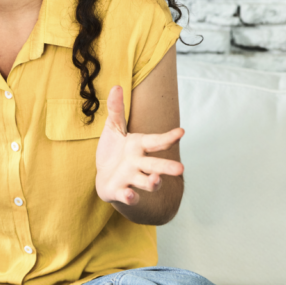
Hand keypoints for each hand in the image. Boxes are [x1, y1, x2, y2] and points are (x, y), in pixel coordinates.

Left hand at [95, 85, 183, 205]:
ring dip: (152, 183)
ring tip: (156, 181)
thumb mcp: (113, 128)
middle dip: (168, 167)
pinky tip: (130, 194)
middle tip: (180, 169)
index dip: (168, 137)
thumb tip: (116, 86)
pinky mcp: (120, 191)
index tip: (182, 131)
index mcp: (139, 146)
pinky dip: (129, 197)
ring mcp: (131, 179)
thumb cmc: (113, 151)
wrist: (104, 177)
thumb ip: (116, 110)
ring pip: (146, 182)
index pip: (156, 141)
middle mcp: (139, 164)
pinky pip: (127, 196)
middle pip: (156, 165)